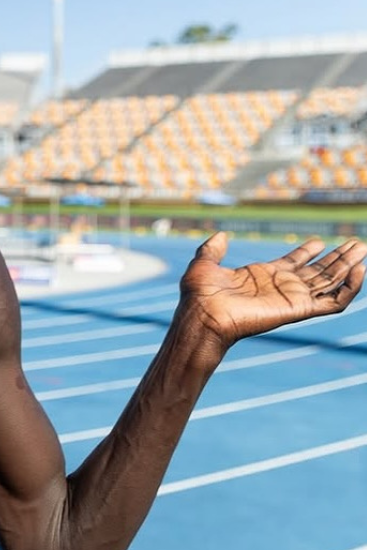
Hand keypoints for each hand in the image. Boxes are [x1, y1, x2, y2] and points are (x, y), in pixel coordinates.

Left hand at [180, 231, 366, 350]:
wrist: (202, 315)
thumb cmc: (199, 294)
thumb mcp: (204, 263)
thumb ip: (212, 249)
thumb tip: (220, 235)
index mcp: (262, 276)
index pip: (293, 263)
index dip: (307, 252)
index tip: (320, 241)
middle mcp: (281, 287)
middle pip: (317, 271)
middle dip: (336, 257)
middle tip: (355, 243)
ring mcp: (292, 298)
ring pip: (330, 282)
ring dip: (348, 266)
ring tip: (362, 249)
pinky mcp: (299, 308)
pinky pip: (334, 301)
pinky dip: (350, 287)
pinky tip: (359, 269)